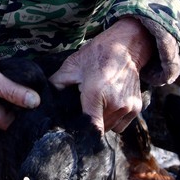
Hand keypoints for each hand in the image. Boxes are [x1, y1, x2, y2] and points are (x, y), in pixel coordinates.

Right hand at [0, 40, 40, 128]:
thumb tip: (36, 102)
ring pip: (10, 107)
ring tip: (36, 88)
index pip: (17, 124)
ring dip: (20, 99)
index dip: (31, 115)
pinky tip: (22, 84)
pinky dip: (13, 93)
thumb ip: (13, 92)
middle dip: (27, 107)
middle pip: (14, 117)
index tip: (45, 104)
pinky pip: (5, 100)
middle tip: (43, 93)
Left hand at [49, 17, 152, 132]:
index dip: (81, 132)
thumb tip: (43, 99)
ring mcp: (128, 107)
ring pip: (110, 128)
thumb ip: (56, 84)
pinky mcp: (136, 108)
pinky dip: (114, 119)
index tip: (74, 130)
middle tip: (84, 108)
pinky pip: (121, 125)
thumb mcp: (71, 66)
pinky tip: (108, 104)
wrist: (125, 47)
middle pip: (99, 129)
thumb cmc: (96, 55)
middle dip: (89, 123)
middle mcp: (115, 103)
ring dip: (102, 121)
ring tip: (97, 104)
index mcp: (96, 93)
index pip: (91, 128)